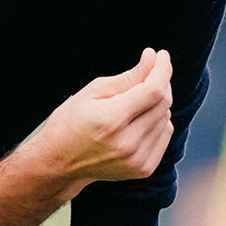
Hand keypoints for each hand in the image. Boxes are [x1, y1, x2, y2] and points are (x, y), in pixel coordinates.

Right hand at [30, 49, 174, 190]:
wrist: (60, 163)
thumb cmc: (71, 121)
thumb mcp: (92, 92)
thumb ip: (128, 77)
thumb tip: (153, 58)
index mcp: (111, 120)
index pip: (153, 90)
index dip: (161, 69)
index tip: (161, 55)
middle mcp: (126, 143)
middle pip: (162, 103)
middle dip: (160, 82)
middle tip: (147, 73)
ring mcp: (136, 160)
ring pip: (166, 118)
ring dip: (158, 103)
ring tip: (135, 102)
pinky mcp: (143, 169)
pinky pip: (165, 135)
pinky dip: (158, 122)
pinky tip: (139, 120)